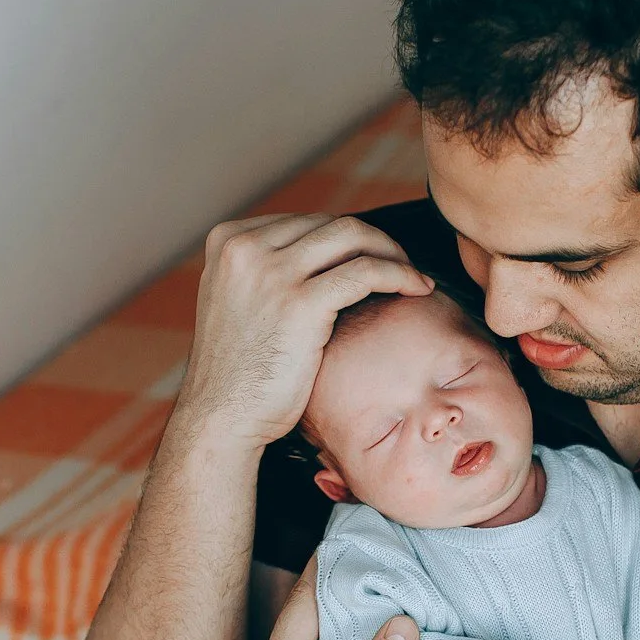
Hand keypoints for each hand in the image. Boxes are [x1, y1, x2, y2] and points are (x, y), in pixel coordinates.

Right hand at [177, 214, 433, 448]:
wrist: (222, 418)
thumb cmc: (239, 373)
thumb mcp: (238, 302)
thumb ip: (263, 271)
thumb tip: (315, 253)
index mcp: (228, 240)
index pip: (305, 221)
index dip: (347, 239)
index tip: (373, 258)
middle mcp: (244, 247)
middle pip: (330, 224)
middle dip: (374, 242)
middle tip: (402, 267)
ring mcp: (270, 272)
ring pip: (352, 237)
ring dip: (392, 253)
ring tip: (413, 278)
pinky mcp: (300, 302)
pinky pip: (366, 272)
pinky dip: (399, 275)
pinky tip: (417, 290)